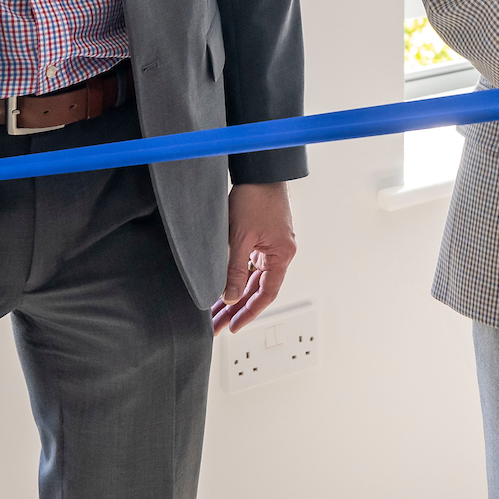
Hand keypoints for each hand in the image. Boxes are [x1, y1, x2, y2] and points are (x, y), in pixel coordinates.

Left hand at [211, 182, 296, 333]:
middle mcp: (280, 253)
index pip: (266, 294)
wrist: (260, 171)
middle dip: (237, 308)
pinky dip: (239, 277)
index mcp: (281, 255)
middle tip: (218, 326)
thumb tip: (227, 297)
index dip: (249, 313)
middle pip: (258, 289)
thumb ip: (234, 270)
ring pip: (254, 278)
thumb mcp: (239, 237)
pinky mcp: (265, 238)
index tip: (233, 327)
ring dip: (235, 293)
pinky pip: (252, 265)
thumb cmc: (255, 198)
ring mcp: (273, 245)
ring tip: (216, 311)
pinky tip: (224, 287)